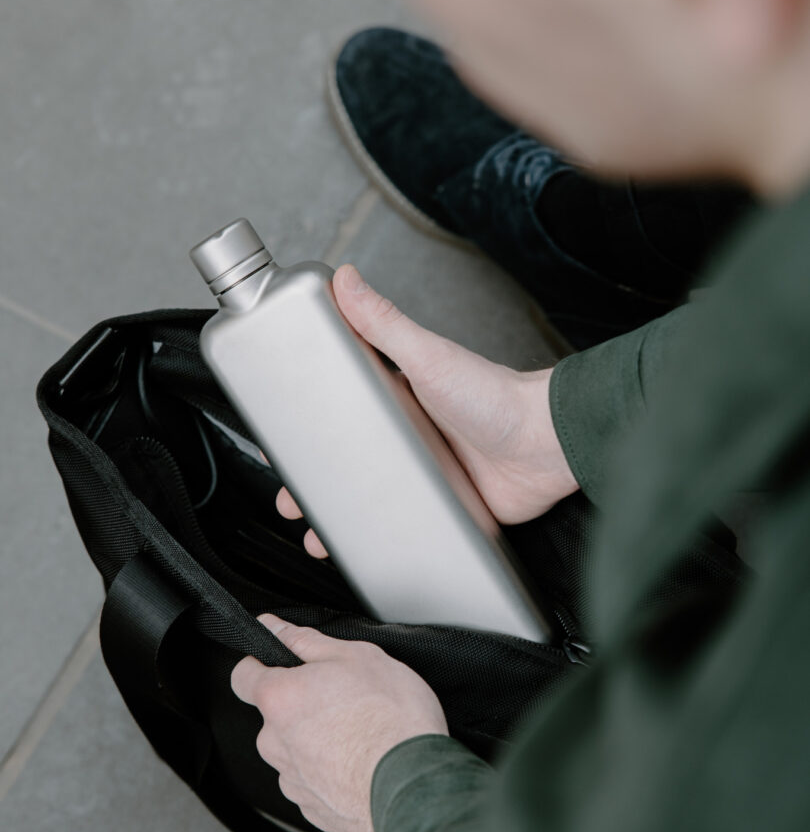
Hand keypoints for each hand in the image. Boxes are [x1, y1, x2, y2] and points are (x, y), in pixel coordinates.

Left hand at [231, 613, 448, 831]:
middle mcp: (275, 742)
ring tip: (362, 736)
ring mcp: (292, 780)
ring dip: (318, 741)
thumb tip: (274, 628)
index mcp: (280, 699)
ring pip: (295, 751)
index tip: (279, 663)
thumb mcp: (356, 657)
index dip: (259, 664)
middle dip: (302, 706)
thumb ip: (306, 641)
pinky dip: (332, 773)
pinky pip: (314, 783)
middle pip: (275, 716)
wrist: (414, 787)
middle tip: (345, 699)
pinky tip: (364, 764)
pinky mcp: (313, 810)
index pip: (242, 676)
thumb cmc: (392, 719)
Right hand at [278, 263, 578, 556]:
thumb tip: (346, 279)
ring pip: (369, 501)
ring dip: (339, 520)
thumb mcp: (428, 357)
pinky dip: (381, 540)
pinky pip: (404, 526)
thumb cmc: (496, 396)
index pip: (338, 413)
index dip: (306, 432)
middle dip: (314, 485)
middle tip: (290, 500)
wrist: (546, 446)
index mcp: (396, 400)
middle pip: (347, 464)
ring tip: (316, 537)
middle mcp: (406, 437)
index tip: (277, 446)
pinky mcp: (443, 505)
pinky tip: (362, 553)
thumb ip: (385, 322)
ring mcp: (423, 474)